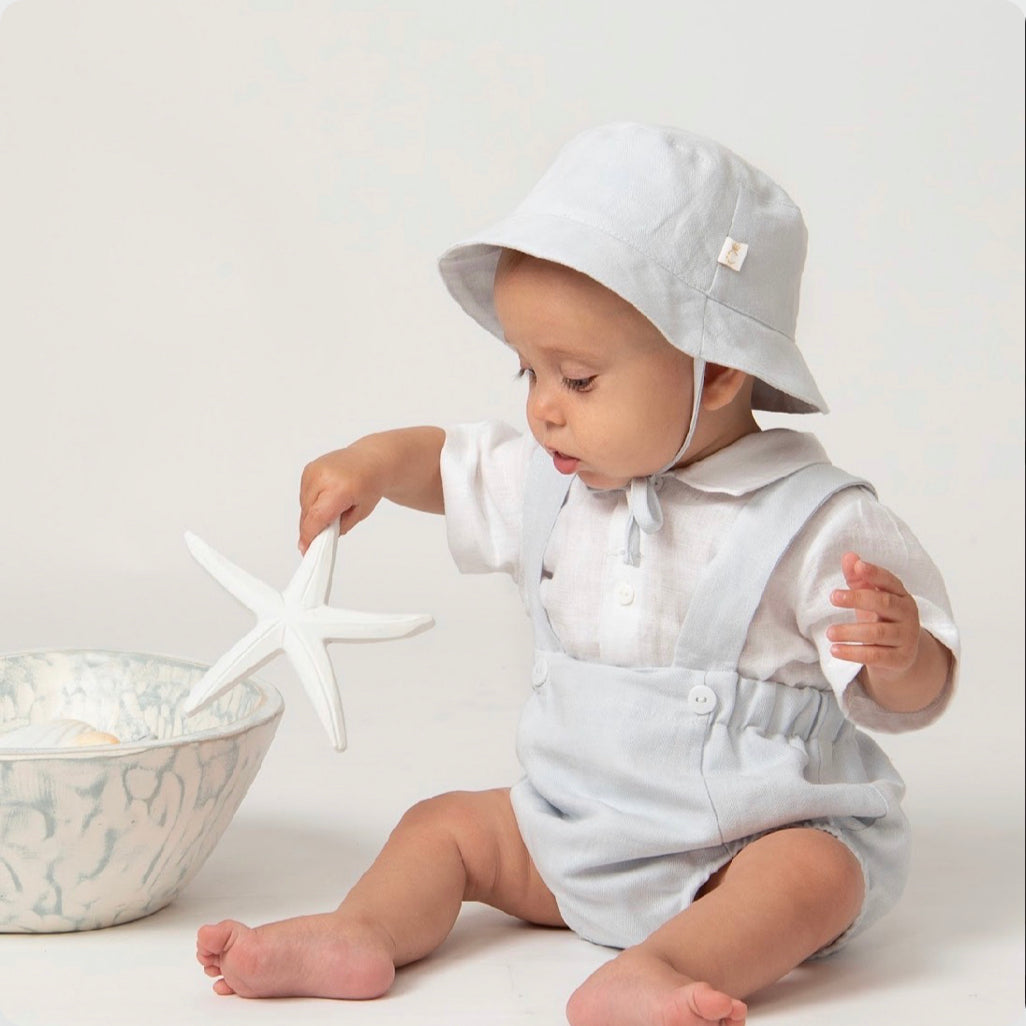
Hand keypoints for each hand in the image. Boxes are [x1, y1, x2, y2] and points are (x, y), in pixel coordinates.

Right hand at [298, 446, 382, 553]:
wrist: (371, 460)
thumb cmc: (370, 484)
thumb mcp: (361, 512)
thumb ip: (341, 526)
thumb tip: (321, 536)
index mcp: (340, 488)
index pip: (317, 517)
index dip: (309, 535)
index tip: (306, 548)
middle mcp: (324, 476)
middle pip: (308, 512)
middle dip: (311, 528)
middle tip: (319, 538)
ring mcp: (314, 471)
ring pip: (304, 505)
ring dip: (311, 515)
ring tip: (330, 512)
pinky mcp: (309, 469)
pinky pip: (304, 494)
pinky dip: (311, 503)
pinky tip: (325, 500)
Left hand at [827, 552, 920, 678]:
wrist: (901, 657)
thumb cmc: (882, 621)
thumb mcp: (870, 600)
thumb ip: (858, 579)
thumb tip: (849, 556)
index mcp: (901, 596)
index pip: (890, 581)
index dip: (875, 573)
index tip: (858, 566)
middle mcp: (908, 615)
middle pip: (884, 603)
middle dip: (858, 598)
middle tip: (832, 597)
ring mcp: (906, 638)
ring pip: (878, 632)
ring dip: (851, 632)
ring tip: (829, 632)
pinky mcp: (900, 659)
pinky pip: (875, 655)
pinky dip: (854, 653)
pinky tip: (835, 650)